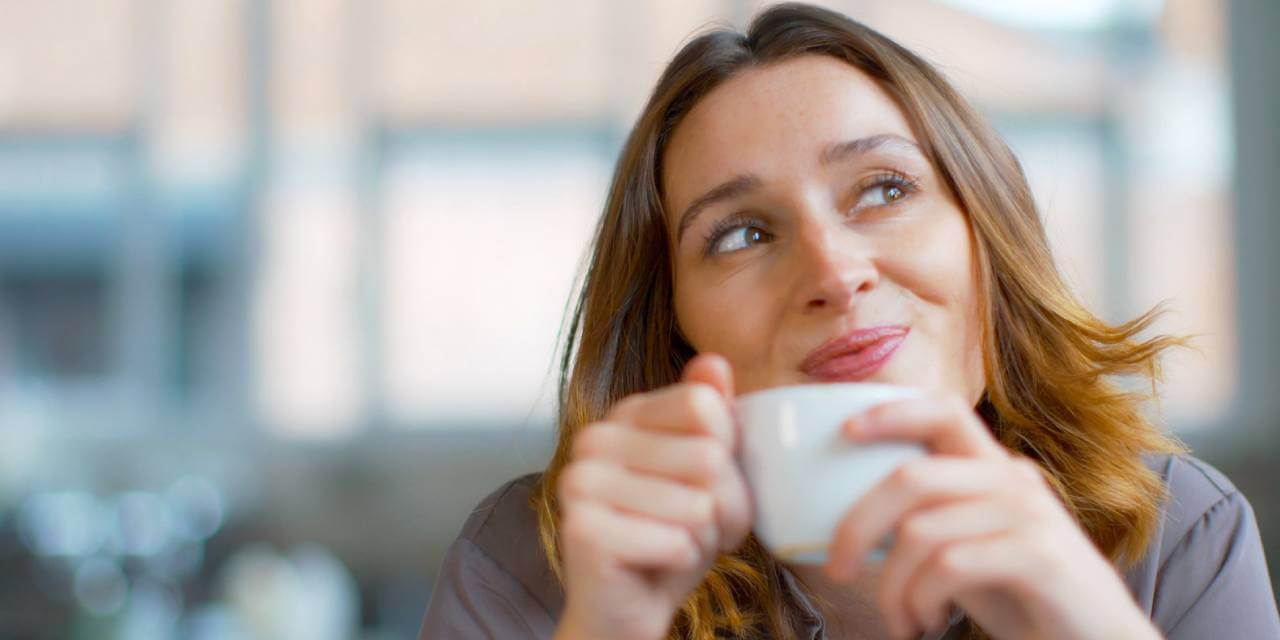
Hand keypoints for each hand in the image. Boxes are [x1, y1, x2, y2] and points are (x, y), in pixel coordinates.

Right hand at [554, 353, 752, 639]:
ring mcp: (580, 482)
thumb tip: (713, 361)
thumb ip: (713, 417)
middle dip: (721, 508)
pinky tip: (653, 566)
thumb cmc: (671, 538)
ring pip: (698, 504)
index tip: (702, 485)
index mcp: (624, 414)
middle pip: (709, 457)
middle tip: (689, 527)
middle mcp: (593, 438)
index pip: (707, 408)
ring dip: (702, 539)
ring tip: (670, 546)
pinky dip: (680, 564)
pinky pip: (677, 542)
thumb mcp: (708, 473)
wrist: (625, 610)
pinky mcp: (582, 530)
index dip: (727, 458)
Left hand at [824, 393, 1160, 639]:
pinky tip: (924, 623)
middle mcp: (1013, 480)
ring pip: (920, 532)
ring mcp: (1029, 515)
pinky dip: (920, 601)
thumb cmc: (1026, 597)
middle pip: (911, 477)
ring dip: (892, 588)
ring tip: (900, 620)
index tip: (845, 432)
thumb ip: (932, 521)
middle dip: (857, 525)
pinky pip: (949, 567)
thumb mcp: (971, 547)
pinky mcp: (1039, 556)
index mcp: (995, 469)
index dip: (892, 412)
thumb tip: (856, 521)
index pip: (944, 411)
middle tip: (836, 569)